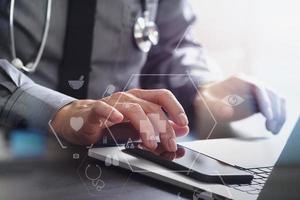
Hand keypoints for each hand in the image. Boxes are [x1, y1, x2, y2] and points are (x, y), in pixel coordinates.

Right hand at [51, 89, 188, 150]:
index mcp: (140, 99)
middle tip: (170, 144)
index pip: (162, 96)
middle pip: (151, 108)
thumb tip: (182, 130)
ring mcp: (112, 103)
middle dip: (164, 128)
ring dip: (145, 127)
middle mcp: (129, 98)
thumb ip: (159, 128)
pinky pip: (103, 108)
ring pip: (133, 110)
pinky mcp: (95, 110)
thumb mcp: (138, 127)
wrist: (80, 121)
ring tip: (150, 143)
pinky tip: (118, 119)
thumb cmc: (110, 124)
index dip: (175, 107)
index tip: (184, 123)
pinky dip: (111, 112)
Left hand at [194, 74, 285, 133]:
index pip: (257, 87)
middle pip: (270, 93)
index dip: (265, 101)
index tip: (267, 115)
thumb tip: (228, 112)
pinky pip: (276, 104)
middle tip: (271, 127)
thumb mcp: (206, 100)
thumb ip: (215, 106)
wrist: (210, 96)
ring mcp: (258, 90)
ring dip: (279, 114)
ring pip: (276, 99)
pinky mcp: (261, 98)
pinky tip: (274, 126)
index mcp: (239, 80)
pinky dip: (278, 114)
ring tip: (273, 130)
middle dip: (274, 111)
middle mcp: (251, 82)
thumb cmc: (208, 98)